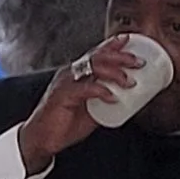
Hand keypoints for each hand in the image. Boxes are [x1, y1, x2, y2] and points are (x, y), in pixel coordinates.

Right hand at [17, 38, 141, 171]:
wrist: (41, 139)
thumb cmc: (62, 124)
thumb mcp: (91, 110)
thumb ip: (105, 101)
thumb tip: (127, 100)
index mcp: (76, 73)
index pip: (96, 53)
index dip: (113, 45)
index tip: (130, 39)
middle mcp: (70, 73)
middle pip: (98, 56)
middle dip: (120, 56)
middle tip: (138, 62)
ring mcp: (65, 82)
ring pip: (93, 67)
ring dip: (114, 72)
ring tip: (129, 81)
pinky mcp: (62, 95)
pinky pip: (85, 88)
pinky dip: (101, 91)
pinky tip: (113, 97)